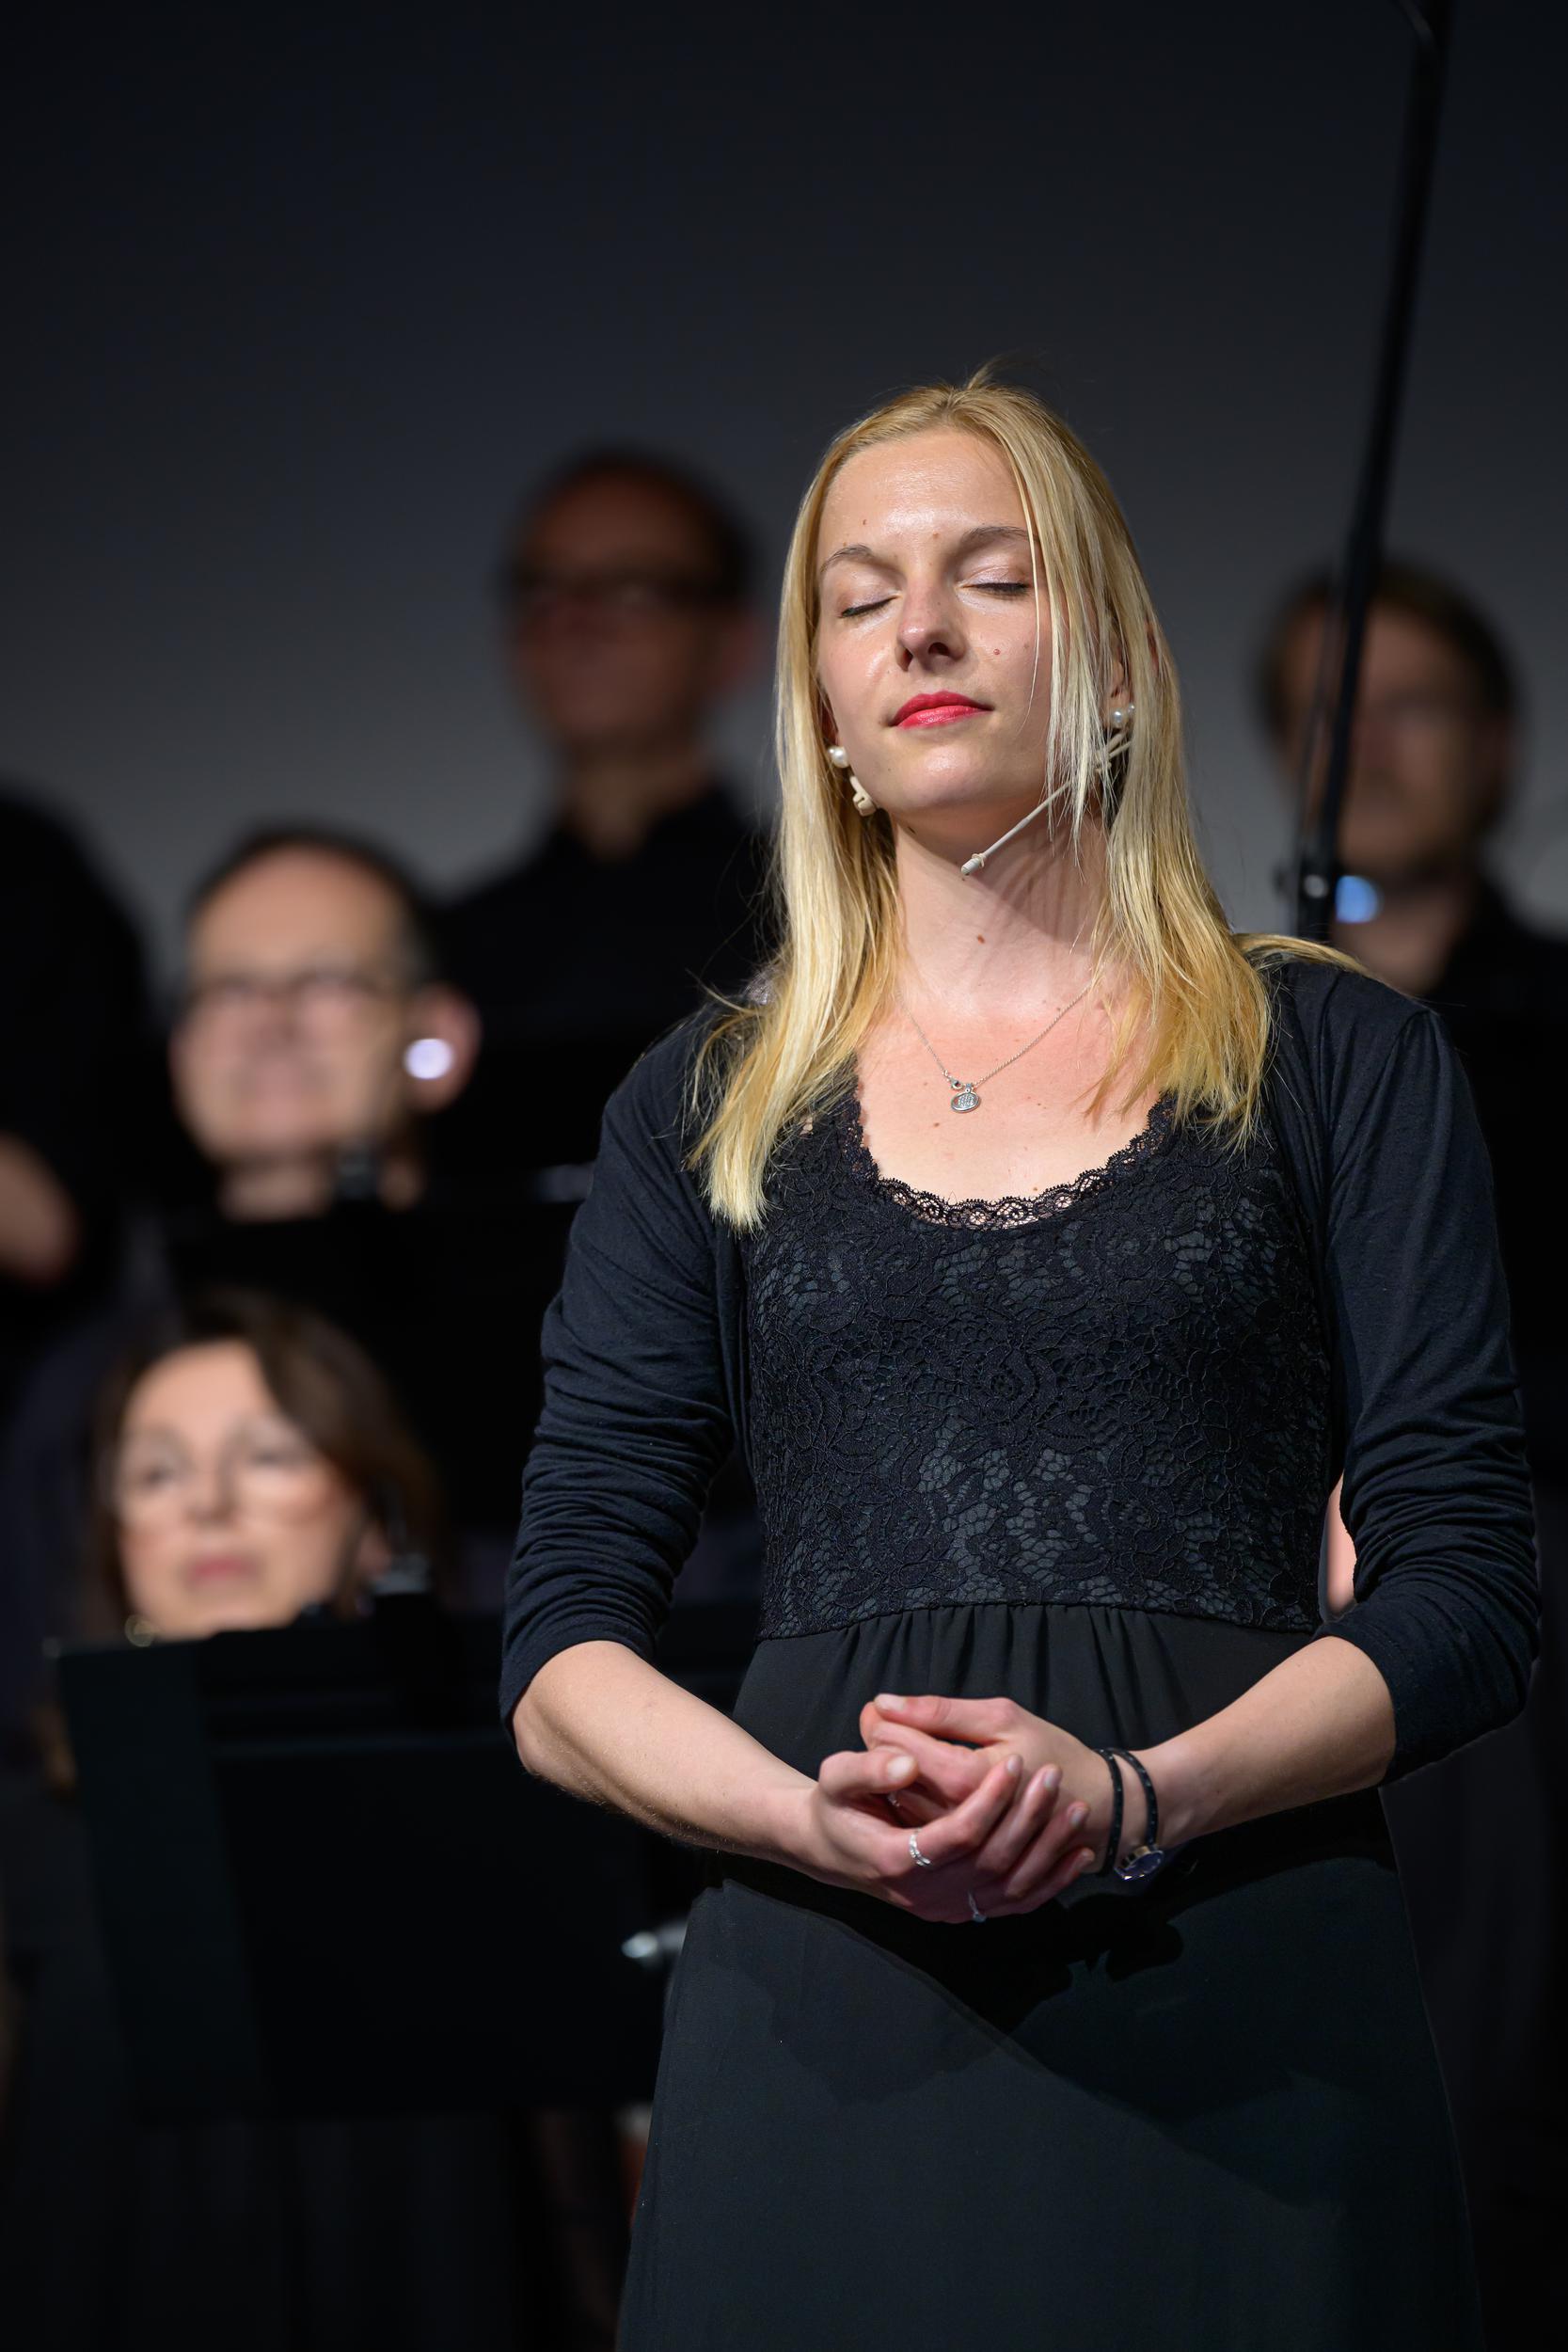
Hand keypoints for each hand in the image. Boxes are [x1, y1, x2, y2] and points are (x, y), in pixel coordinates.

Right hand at [789, 1738, 1095, 1923]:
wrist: (831, 1851)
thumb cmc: (833, 1807)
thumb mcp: (834, 1778)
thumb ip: (867, 1767)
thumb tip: (908, 1762)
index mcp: (895, 1859)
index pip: (957, 1834)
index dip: (988, 1800)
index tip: (1013, 1763)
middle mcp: (924, 1893)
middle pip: (990, 1860)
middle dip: (1027, 1818)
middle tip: (1054, 1776)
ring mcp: (946, 1907)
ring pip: (1009, 1886)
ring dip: (1047, 1849)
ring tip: (1075, 1808)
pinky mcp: (961, 1910)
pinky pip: (1015, 1904)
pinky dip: (1050, 1882)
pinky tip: (1076, 1854)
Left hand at [861, 1693, 1143, 1873]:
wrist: (1096, 1807)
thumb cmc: (1051, 1751)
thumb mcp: (1001, 1717)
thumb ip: (939, 1711)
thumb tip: (882, 1703)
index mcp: (963, 1777)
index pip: (896, 1748)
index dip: (879, 1724)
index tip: (878, 1711)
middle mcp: (955, 1820)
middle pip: (893, 1785)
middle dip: (884, 1754)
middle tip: (886, 1732)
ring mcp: (959, 1852)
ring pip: (903, 1816)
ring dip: (895, 1788)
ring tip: (903, 1764)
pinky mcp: (966, 1870)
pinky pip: (920, 1840)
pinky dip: (913, 1817)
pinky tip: (921, 1801)